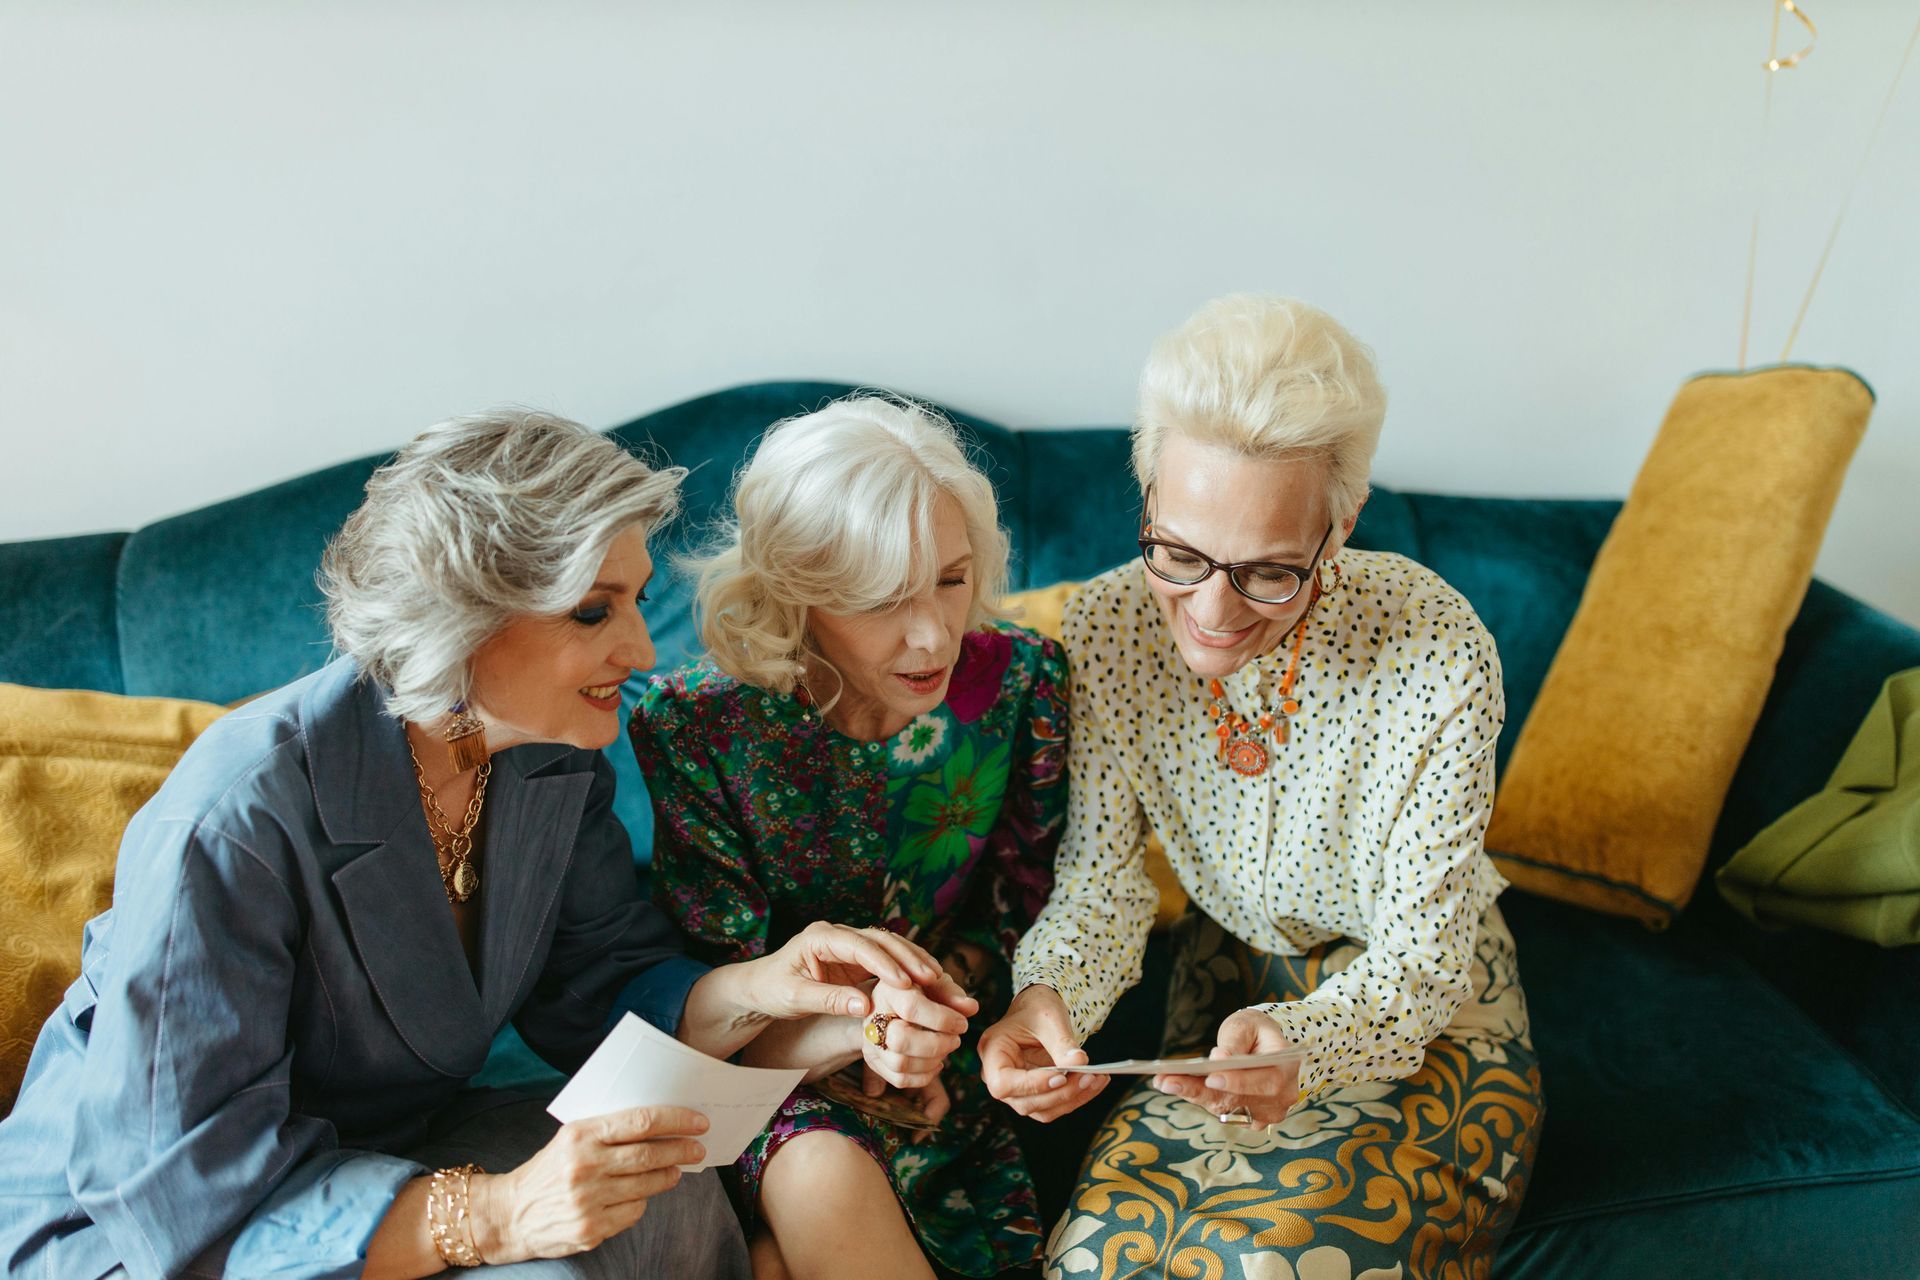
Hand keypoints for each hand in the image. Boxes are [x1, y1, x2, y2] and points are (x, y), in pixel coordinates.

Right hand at [470, 1105, 708, 1262]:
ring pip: (646, 1185)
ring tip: (676, 1170)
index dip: (676, 1121)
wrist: (509, 1214)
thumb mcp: (570, 1138)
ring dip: (668, 1176)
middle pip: (649, 1155)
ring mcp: (588, 1201)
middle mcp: (584, 1167)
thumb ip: (609, 1130)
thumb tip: (661, 1124)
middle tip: (697, 1148)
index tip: (698, 1122)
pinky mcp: (590, 1229)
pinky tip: (641, 1194)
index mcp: (580, 1135)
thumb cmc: (548, 1170)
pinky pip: (633, 1213)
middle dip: (681, 1150)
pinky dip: (643, 1201)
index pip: (641, 1122)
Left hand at [748, 921, 945, 1020]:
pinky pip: (887, 959)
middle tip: (934, 978)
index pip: (860, 946)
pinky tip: (927, 981)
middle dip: (909, 958)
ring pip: (889, 946)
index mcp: (820, 937)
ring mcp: (849, 945)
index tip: (906, 984)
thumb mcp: (795, 998)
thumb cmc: (772, 990)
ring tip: (939, 980)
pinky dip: (908, 969)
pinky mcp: (856, 959)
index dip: (885, 964)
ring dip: (914, 961)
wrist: (759, 987)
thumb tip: (866, 1008)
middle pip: (881, 940)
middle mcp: (838, 935)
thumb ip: (829, 1000)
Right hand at [856, 972, 975, 1089]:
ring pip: (900, 1063)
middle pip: (901, 1040)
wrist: (894, 1001)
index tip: (962, 1023)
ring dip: (932, 1061)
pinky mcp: (874, 1061)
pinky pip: (900, 1079)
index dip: (942, 1019)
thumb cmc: (919, 989)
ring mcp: (870, 1042)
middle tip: (956, 1039)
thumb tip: (971, 1008)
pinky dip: (925, 1076)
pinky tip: (937, 1062)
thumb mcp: (934, 983)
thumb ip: (952, 993)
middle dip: (936, 1044)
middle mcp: (872, 1017)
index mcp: (888, 990)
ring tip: (947, 1049)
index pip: (912, 1008)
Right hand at [978, 984, 1106, 1121]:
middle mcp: (998, 1076)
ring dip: (1072, 1099)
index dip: (1032, 1086)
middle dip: (1061, 1093)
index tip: (1061, 1077)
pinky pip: (1054, 1105)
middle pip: (1026, 1101)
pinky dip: (1076, 1097)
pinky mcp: (1034, 1094)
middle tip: (1091, 1077)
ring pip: (1043, 1109)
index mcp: (992, 1052)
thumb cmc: (1037, 1008)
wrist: (1038, 1009)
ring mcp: (1016, 1089)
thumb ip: (1062, 1042)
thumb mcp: (1049, 1019)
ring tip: (1098, 1079)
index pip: (1004, 1083)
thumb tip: (1080, 1063)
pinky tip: (1095, 1083)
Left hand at [1149, 1009, 1300, 1126]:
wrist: (1265, 1048)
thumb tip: (1219, 1058)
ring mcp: (1265, 1113)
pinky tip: (1172, 1084)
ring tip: (1163, 1081)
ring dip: (1191, 1094)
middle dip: (1199, 1090)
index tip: (1211, 1078)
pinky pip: (1220, 1109)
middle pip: (1237, 1099)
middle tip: (1167, 1081)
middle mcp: (1281, 1098)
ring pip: (1224, 1107)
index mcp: (1287, 1069)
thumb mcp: (1247, 1024)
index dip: (1238, 1082)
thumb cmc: (1255, 1032)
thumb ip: (1235, 1041)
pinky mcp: (1248, 1119)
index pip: (1265, 1081)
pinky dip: (1196, 1097)